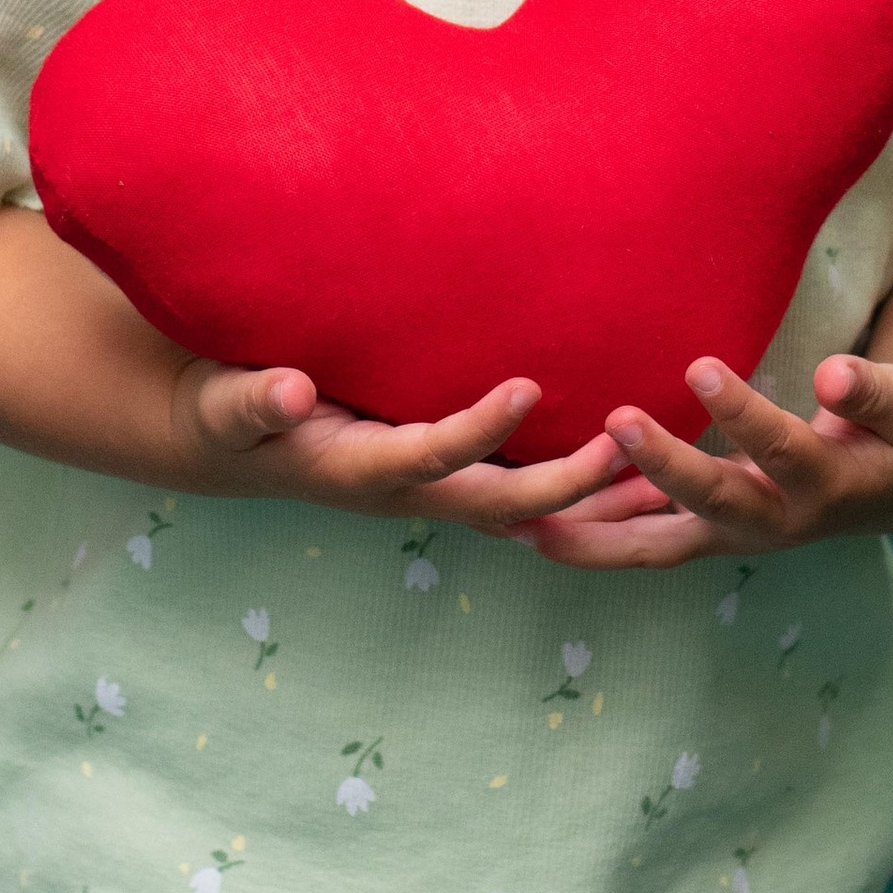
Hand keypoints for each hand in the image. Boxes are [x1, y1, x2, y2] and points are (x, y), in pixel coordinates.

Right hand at [169, 359, 621, 538]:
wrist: (226, 442)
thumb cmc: (224, 410)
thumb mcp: (225, 404)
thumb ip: (253, 399)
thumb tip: (288, 390)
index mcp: (361, 470)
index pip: (433, 457)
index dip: (479, 429)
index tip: (529, 385)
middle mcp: (408, 490)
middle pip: (501, 501)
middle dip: (568, 483)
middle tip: (633, 447)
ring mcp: (430, 488)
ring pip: (523, 507)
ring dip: (590, 500)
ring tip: (668, 479)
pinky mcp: (442, 474)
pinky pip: (518, 490)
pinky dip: (573, 489)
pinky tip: (630, 467)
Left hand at [518, 351, 892, 568]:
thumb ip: (871, 391)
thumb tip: (835, 372)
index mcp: (822, 484)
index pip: (777, 446)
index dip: (741, 411)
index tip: (699, 365)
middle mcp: (771, 522)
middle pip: (710, 501)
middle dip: (661, 467)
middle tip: (615, 420)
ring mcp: (733, 537)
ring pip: (659, 545)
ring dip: (596, 537)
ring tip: (527, 524)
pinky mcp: (705, 536)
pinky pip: (643, 546)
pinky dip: (593, 541)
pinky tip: (536, 529)